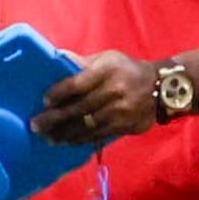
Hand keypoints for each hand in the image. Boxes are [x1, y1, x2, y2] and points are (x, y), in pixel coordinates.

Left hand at [34, 50, 159, 146]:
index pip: (78, 83)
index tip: (44, 101)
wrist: (163, 87)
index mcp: (107, 70)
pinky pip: (98, 135)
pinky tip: (67, 141)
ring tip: (47, 137)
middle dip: (54, 119)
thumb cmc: (126, 70)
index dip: (59, 93)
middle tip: (35, 125)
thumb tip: (55, 57)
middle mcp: (115, 90)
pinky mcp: (125, 125)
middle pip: (79, 108)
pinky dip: (80, 139)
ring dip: (64, 133)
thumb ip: (82, 63)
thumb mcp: (107, 59)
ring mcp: (121, 110)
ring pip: (87, 125)